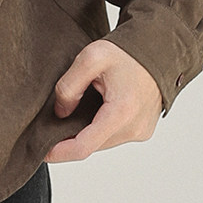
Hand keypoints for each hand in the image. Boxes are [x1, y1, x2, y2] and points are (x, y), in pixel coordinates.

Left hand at [46, 40, 161, 163]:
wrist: (159, 50)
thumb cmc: (128, 52)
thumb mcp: (91, 58)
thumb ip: (69, 86)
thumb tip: (61, 112)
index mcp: (122, 112)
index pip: (83, 147)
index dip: (59, 152)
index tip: (42, 151)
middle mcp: (135, 128)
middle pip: (91, 146)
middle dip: (71, 138)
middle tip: (60, 118)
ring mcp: (141, 132)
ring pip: (102, 143)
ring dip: (87, 132)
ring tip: (83, 108)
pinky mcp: (143, 131)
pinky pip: (114, 137)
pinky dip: (101, 128)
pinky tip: (99, 109)